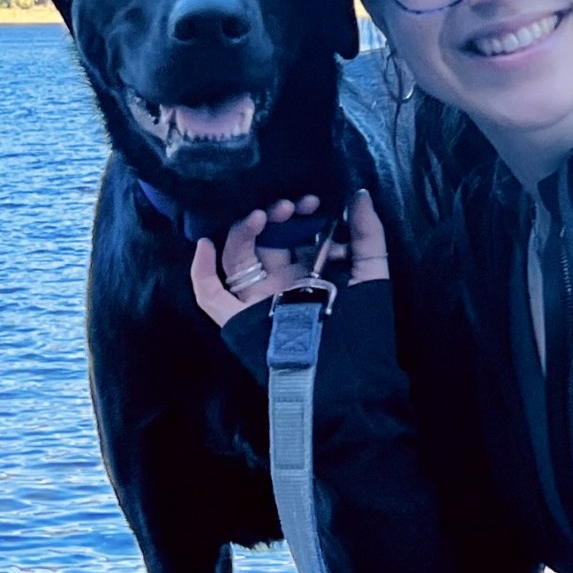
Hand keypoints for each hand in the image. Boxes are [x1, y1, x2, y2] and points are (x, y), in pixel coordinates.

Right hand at [190, 189, 389, 328]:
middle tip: (292, 205)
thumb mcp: (371, 274)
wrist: (350, 379)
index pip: (296, 233)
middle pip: (265, 238)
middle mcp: (281, 282)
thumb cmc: (364, 330)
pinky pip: (210, 295)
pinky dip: (201, 270)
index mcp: (310, 272)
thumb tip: (360, 193)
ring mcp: (257, 300)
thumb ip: (369, 234)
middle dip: (275, 216)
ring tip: (265, 214)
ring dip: (245, 230)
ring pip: (237, 256)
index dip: (301, 212)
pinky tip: (204, 244)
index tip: (315, 200)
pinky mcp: (239, 319)